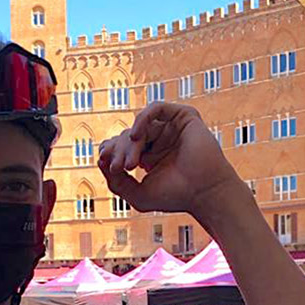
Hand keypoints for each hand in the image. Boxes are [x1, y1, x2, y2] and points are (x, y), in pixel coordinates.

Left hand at [98, 103, 240, 214]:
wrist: (204, 193)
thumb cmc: (175, 197)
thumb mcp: (137, 195)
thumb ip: (116, 182)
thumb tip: (100, 160)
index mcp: (149, 157)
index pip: (122, 147)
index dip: (111, 153)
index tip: (111, 168)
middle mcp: (159, 141)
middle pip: (126, 137)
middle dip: (119, 152)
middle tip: (120, 169)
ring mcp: (171, 129)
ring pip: (139, 127)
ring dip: (130, 144)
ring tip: (131, 165)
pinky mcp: (183, 117)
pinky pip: (156, 108)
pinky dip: (142, 118)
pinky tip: (136, 136)